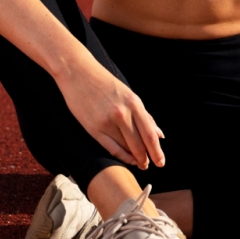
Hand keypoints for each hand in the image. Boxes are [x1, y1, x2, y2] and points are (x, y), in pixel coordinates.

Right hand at [56, 56, 164, 170]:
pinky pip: (110, 147)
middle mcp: (122, 114)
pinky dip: (121, 156)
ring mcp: (107, 122)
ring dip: (134, 158)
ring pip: (126, 147)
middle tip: (150, 165)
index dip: (156, 151)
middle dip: (147, 158)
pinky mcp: (93, 128)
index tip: (161, 162)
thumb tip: (159, 134)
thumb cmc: (106, 83)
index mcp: (134, 103)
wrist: (78, 73)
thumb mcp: (129, 95)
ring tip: (140, 163)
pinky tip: (126, 159)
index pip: (150, 134)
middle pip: (139, 144)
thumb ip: (145, 116)